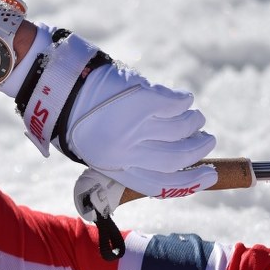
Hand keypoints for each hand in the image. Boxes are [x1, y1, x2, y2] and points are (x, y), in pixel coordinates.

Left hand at [7, 24, 215, 196]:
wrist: (59, 85)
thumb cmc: (76, 117)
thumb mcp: (94, 148)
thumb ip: (127, 157)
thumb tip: (172, 162)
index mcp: (114, 166)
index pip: (161, 184)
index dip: (190, 182)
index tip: (210, 174)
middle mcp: (127, 150)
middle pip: (178, 158)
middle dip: (199, 150)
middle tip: (207, 139)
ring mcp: (135, 125)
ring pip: (181, 129)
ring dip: (194, 123)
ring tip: (194, 117)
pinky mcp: (142, 99)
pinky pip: (175, 103)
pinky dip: (183, 101)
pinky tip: (182, 99)